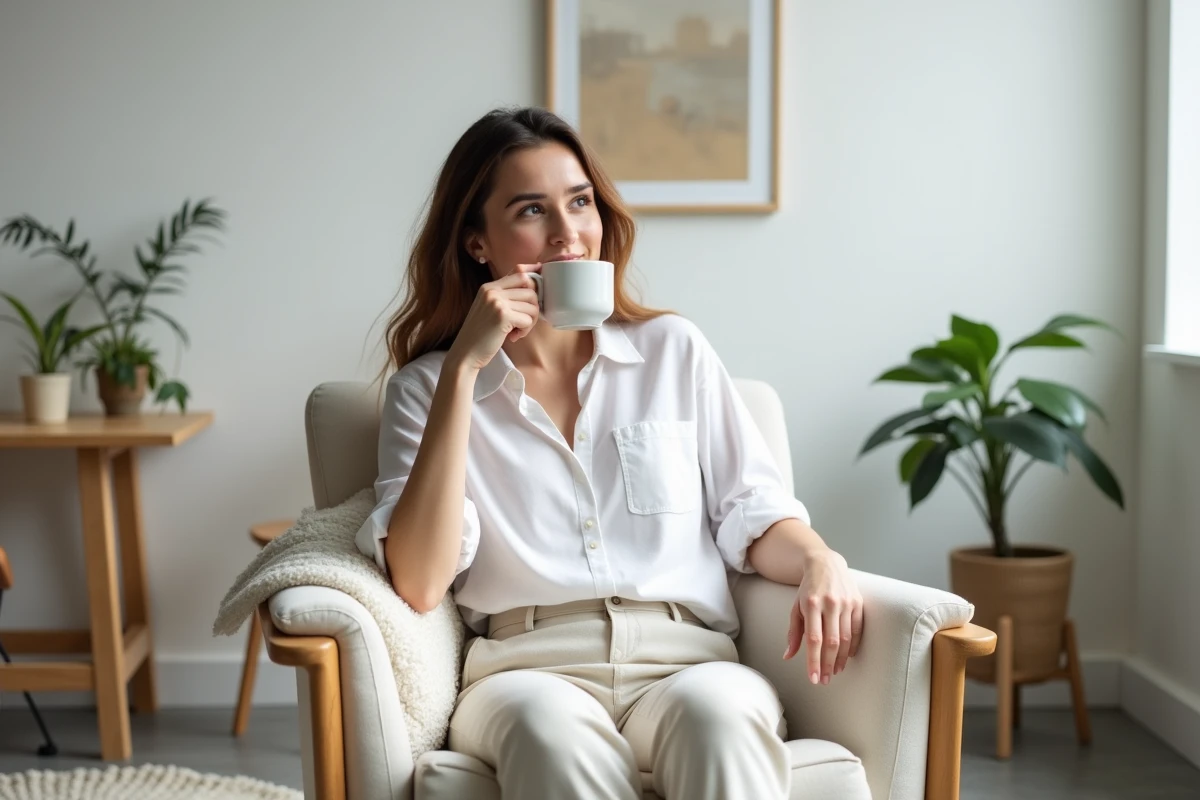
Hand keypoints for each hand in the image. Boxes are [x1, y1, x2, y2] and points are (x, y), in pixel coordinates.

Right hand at [446, 264, 540, 371]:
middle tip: (524, 322)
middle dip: (533, 307)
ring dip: (530, 321)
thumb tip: (532, 286)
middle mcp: (492, 291)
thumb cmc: (481, 334)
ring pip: (532, 305)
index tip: (540, 279)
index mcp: (489, 287)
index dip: (534, 275)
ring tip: (517, 331)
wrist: (466, 353)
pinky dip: (525, 331)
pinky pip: (528, 319)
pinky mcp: (503, 316)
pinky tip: (513, 337)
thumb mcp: (489, 308)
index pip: (519, 272)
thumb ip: (506, 296)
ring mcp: (497, 302)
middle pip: (530, 289)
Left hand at [783, 549, 863, 684]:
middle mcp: (830, 603)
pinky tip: (848, 657)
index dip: (814, 661)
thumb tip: (788, 656)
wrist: (825, 564)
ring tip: (834, 671)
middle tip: (824, 680)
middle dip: (827, 664)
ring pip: (846, 638)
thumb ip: (793, 633)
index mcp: (811, 604)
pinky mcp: (858, 602)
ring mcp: (846, 602)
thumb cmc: (808, 589)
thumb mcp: (796, 607)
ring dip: (841, 659)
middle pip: (831, 642)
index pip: (814, 639)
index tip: (813, 678)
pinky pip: (858, 629)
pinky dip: (853, 646)